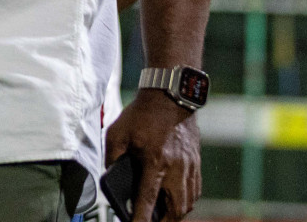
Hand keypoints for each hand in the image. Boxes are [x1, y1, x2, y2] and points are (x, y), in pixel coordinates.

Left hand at [105, 89, 200, 221]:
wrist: (170, 96)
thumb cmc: (142, 114)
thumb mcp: (117, 132)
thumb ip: (112, 157)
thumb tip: (110, 176)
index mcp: (155, 161)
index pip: (147, 199)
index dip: (141, 218)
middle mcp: (176, 168)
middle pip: (175, 209)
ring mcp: (189, 167)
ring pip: (188, 203)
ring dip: (176, 214)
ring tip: (163, 217)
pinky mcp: (196, 163)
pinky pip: (195, 191)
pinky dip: (186, 201)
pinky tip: (176, 202)